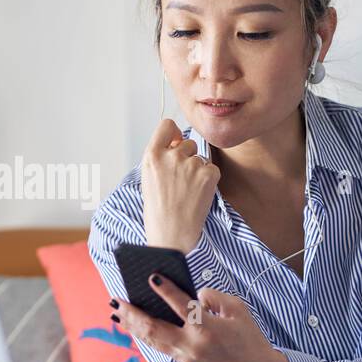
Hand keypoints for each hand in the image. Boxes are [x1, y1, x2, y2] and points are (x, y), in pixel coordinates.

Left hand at [111, 274, 287, 361]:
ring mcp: (187, 358)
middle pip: (154, 328)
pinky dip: (147, 336)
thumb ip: (214, 298)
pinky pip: (161, 348)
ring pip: (152, 341)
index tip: (151, 277)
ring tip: (118, 314)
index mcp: (208, 328)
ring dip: (133, 327)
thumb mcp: (239, 311)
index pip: (182, 305)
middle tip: (116, 301)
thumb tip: (194, 295)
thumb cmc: (250, 339)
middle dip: (132, 314)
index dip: (166, 290)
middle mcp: (193, 345)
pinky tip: (136, 328)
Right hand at [141, 118, 219, 252]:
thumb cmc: (158, 211)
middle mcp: (171, 156)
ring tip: (188, 192)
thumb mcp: (148, 178)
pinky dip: (209, 181)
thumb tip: (179, 143)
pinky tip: (198, 195)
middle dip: (188, 157)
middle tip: (181, 180)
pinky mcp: (208, 174)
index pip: (166, 126)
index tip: (176, 141)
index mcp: (152, 156)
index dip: (174, 133)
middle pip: (188, 143)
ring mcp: (190, 164)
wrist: (171, 235)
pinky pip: (212, 169)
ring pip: (201, 158)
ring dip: (198, 171)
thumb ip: (161, 158)